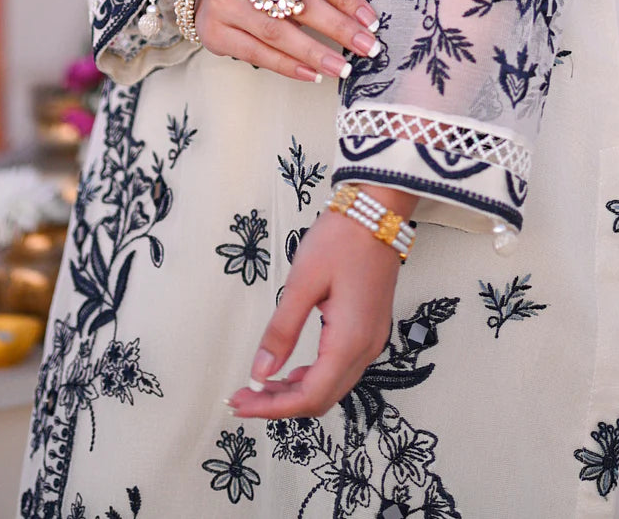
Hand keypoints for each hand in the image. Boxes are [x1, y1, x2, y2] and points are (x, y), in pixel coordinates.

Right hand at [185, 0, 380, 81]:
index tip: (370, 20)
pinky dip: (288, 66)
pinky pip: (257, 53)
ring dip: (315, 53)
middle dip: (338, 27)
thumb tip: (358, 19)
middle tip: (367, 47)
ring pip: (278, 32)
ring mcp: (225, 2)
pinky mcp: (215, 31)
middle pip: (299, 2)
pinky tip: (312, 74)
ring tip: (342, 68)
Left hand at [227, 188, 413, 419]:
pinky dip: (313, 377)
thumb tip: (261, 372)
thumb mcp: (303, 282)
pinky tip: (290, 370)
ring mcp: (372, 340)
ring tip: (260, 385)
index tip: (240, 402)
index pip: (310, 396)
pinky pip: (341, 369)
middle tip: (243, 396)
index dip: (272, 407)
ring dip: (296, 392)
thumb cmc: (341, 239)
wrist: (378, 211)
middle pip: (322, 399)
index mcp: (350, 340)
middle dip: (280, 404)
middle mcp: (366, 348)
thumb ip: (282, 330)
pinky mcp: (369, 329)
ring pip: (332, 387)